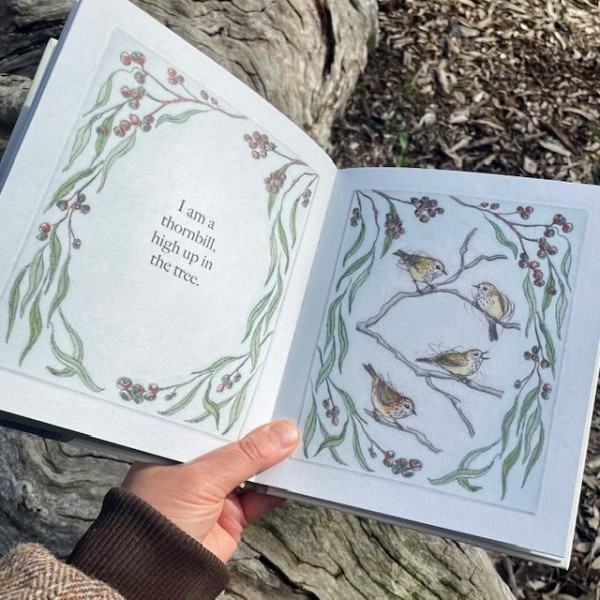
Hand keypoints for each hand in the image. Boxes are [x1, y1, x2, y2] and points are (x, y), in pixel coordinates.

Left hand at [121, 420, 298, 561]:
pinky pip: (262, 497)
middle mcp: (195, 467)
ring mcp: (215, 492)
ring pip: (253, 469)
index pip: (213, 420)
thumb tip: (285, 432)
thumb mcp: (201, 477)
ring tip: (301, 438)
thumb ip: (246, 455)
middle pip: (236, 443)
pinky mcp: (232, 516)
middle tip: (290, 410)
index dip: (240, 407)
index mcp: (177, 448)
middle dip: (262, 432)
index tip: (268, 391)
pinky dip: (279, 488)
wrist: (154, 578)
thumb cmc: (158, 518)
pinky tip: (296, 472)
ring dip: (275, 459)